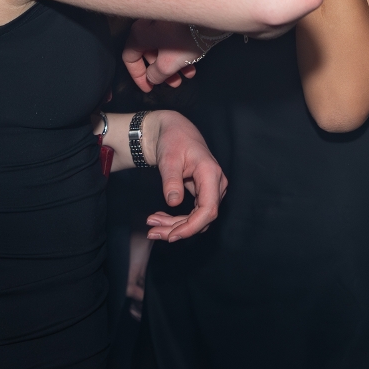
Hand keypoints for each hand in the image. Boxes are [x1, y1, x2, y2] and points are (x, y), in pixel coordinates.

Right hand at [123, 19, 202, 91]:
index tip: (148, 87)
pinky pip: (173, 40)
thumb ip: (155, 75)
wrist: (209, 14)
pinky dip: (180, 54)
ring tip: (184, 77)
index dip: (138, 76)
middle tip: (172, 83)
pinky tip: (192, 66)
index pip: (130, 57)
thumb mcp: (167, 64)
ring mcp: (163, 21)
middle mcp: (148, 24)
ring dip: (172, 65)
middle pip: (148, 53)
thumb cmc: (185, 39)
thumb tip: (152, 78)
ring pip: (163, 47)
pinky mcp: (177, 19)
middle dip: (160, 72)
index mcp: (139, 33)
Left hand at [143, 110, 228, 240]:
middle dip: (177, 229)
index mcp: (211, 173)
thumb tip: (173, 203)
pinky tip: (159, 218)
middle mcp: (216, 184)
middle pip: (202, 218)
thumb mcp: (168, 159)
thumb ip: (171, 180)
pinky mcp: (205, 194)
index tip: (171, 236)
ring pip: (197, 219)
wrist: (176, 132)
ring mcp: (212, 190)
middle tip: (152, 232)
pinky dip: (177, 220)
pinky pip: (194, 214)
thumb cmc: (173, 141)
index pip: (208, 209)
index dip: (191, 227)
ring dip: (175, 226)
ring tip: (152, 224)